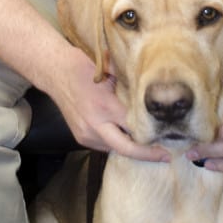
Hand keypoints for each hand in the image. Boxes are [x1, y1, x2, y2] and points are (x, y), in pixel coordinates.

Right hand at [52, 46, 169, 162]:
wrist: (54, 72)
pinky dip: (116, 141)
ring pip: (115, 148)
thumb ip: (130, 82)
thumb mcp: (110, 70)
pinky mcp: (81, 137)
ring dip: (130, 147)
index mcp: (106, 106)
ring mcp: (86, 133)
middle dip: (147, 154)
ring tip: (149, 144)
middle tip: (165, 156)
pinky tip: (126, 136)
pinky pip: (104, 145)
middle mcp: (95, 124)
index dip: (153, 137)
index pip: (134, 129)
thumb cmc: (82, 66)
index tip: (168, 142)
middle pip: (126, 148)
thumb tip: (153, 88)